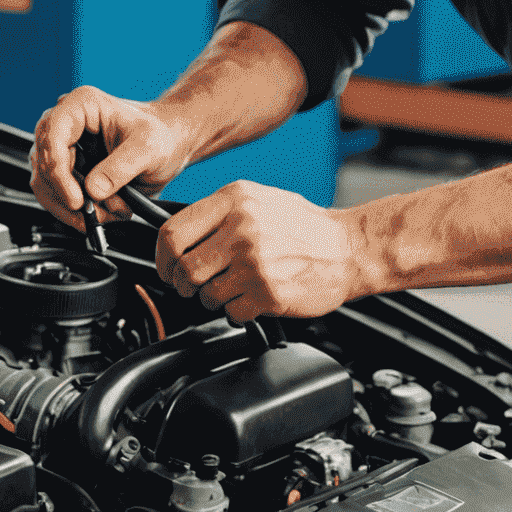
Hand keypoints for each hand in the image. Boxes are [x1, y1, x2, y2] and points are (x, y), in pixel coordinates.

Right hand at [30, 87, 192, 232]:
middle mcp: (66, 123)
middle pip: (44, 164)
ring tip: (107, 212)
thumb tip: (93, 190)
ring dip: (73, 207)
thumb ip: (121, 167)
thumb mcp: (149, 148)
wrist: (170, 145)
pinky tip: (101, 213)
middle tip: (94, 212)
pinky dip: (75, 212)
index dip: (58, 170)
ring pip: (45, 184)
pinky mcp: (67, 169)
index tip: (76, 198)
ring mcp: (64, 147)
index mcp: (81, 105)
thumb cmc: (161, 135)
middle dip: (69, 195)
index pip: (52, 136)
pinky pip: (56, 195)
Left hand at [155, 181, 365, 321]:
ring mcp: (254, 263)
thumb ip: (218, 212)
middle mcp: (241, 229)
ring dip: (211, 298)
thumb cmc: (305, 225)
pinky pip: (231, 312)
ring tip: (231, 288)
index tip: (166, 267)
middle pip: (184, 268)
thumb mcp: (258, 199)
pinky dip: (236, 310)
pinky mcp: (267, 293)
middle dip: (182, 284)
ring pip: (205, 294)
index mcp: (234, 200)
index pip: (173, 232)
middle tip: (190, 286)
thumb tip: (179, 234)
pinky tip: (252, 297)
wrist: (349, 248)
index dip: (162, 257)